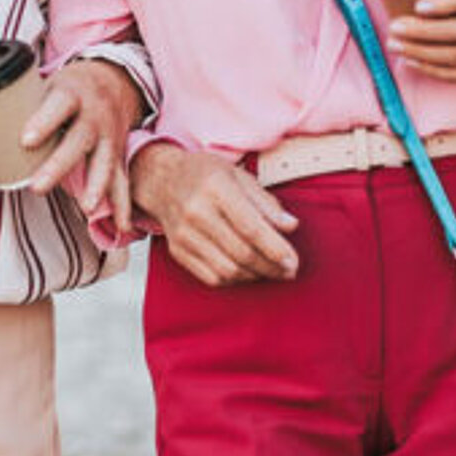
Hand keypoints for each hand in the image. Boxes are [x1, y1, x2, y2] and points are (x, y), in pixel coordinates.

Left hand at [19, 59, 140, 228]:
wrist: (114, 81)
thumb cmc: (70, 88)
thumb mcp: (48, 84)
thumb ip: (23, 104)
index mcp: (72, 94)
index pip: (58, 105)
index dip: (43, 122)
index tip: (25, 141)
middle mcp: (94, 115)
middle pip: (79, 140)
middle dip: (59, 165)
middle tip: (37, 187)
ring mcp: (109, 136)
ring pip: (104, 162)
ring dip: (96, 186)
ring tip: (86, 208)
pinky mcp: (117, 154)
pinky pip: (122, 181)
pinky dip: (122, 205)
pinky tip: (121, 225)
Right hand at [129, 143, 298, 286]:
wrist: (162, 181)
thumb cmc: (206, 175)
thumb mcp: (239, 176)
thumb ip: (266, 202)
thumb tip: (290, 227)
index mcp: (215, 187)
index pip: (250, 227)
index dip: (275, 248)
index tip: (293, 260)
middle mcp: (196, 212)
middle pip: (241, 252)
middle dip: (271, 266)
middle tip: (289, 270)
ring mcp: (184, 235)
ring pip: (228, 270)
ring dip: (255, 276)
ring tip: (271, 272)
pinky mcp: (178, 251)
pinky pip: (211, 277)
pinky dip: (235, 280)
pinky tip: (248, 272)